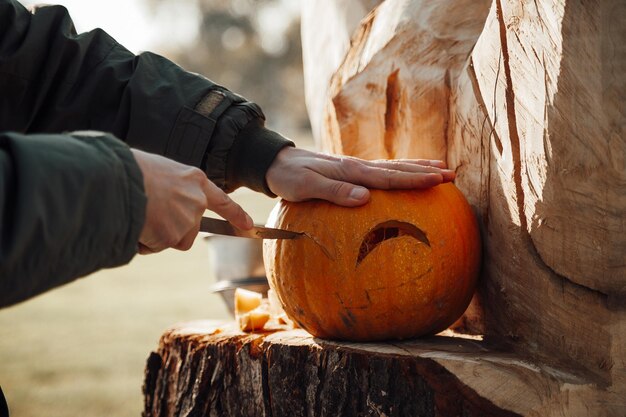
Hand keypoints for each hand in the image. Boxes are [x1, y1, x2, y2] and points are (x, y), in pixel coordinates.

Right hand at [131, 149, 252, 253]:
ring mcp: (187, 219)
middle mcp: (197, 200)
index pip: (222, 201)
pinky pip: (156, 246)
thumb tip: (162, 205)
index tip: (249, 226)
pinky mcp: (173, 236)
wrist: (118, 179)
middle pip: (190, 227)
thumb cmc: (131, 169)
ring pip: (173, 239)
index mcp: (195, 180)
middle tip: (150, 216)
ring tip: (140, 216)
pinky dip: (144, 241)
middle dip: (171, 228)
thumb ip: (171, 189)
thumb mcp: (159, 171)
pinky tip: (135, 224)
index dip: (236, 214)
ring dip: (157, 235)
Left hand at [266, 147, 455, 205]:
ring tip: (441, 168)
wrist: (276, 163)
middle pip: (397, 169)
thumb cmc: (289, 178)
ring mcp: (355, 168)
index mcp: (351, 171)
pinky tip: (406, 173)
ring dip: (417, 168)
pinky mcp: (351, 172)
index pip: (388, 177)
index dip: (414, 180)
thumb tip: (365, 198)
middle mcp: (357, 167)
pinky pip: (381, 171)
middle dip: (425, 172)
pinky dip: (399, 170)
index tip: (438, 181)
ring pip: (393, 167)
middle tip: (452, 175)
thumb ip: (334, 192)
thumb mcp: (306, 187)